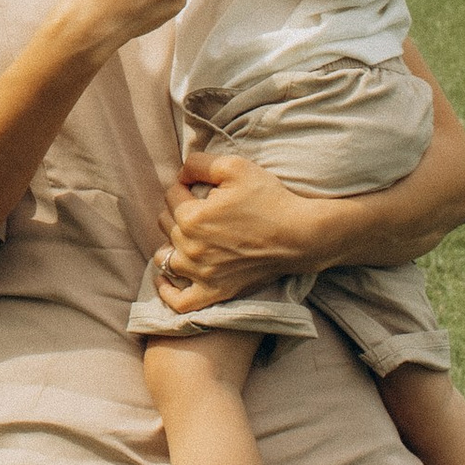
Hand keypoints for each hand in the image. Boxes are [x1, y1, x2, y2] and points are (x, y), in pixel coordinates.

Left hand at [153, 149, 335, 314]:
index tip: (203, 187)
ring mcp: (201, 274)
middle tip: (203, 208)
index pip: (171, 195)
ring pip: (165, 258)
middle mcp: (190, 248)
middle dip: (179, 210)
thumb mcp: (234, 166)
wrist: (299, 235)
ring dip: (171, 244)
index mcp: (191, 218)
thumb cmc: (269, 199)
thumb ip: (199, 163)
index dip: (186, 185)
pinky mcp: (215, 292)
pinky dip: (168, 291)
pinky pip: (180, 301)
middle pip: (166, 224)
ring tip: (186, 236)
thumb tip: (180, 174)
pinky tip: (166, 279)